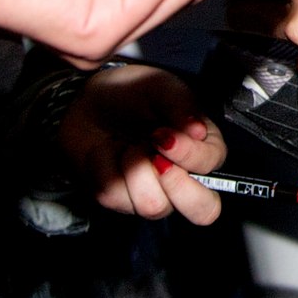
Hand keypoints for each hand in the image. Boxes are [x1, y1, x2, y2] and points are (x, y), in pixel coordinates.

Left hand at [56, 65, 227, 223]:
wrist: (86, 100)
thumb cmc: (131, 92)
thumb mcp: (159, 86)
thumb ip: (182, 104)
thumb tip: (199, 131)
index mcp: (201, 148)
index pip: (211, 167)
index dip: (189, 155)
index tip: (162, 133)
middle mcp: (182, 177)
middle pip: (203, 211)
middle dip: (178, 187)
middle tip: (155, 158)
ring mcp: (152, 193)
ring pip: (154, 207)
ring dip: (135, 170)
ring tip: (127, 145)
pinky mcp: (119, 200)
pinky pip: (116, 197)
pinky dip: (106, 166)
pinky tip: (106, 150)